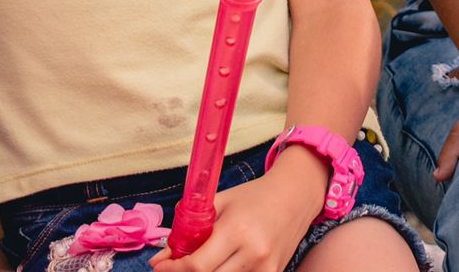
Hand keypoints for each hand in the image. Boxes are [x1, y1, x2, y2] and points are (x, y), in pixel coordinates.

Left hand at [150, 148, 325, 271]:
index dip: (173, 270)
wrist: (298, 195)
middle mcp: (253, 252)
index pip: (196, 266)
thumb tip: (161, 258)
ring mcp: (266, 266)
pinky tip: (223, 265)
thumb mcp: (220, 203)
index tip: (161, 266)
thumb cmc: (256, 196)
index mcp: (237, 230)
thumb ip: (189, 230)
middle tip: (177, 267)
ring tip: (203, 262)